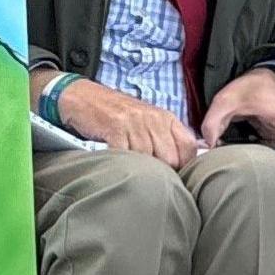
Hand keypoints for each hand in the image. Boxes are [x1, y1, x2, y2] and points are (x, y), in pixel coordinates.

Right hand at [54, 78, 198, 168]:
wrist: (85, 98)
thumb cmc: (118, 115)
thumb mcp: (148, 122)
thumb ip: (165, 140)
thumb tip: (180, 166)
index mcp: (166, 117)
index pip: (189, 146)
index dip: (184, 165)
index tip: (174, 174)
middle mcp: (153, 118)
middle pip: (170, 158)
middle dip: (161, 171)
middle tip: (149, 176)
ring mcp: (135, 123)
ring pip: (148, 159)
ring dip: (140, 169)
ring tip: (131, 169)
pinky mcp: (115, 128)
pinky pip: (125, 156)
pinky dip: (122, 163)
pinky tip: (117, 162)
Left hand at [200, 69, 274, 163]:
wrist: (260, 76)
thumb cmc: (251, 86)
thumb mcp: (227, 100)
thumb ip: (213, 123)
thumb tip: (208, 145)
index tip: (259, 159)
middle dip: (269, 164)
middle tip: (248, 159)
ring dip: (264, 159)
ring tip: (246, 153)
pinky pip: (274, 153)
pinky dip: (261, 154)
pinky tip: (247, 148)